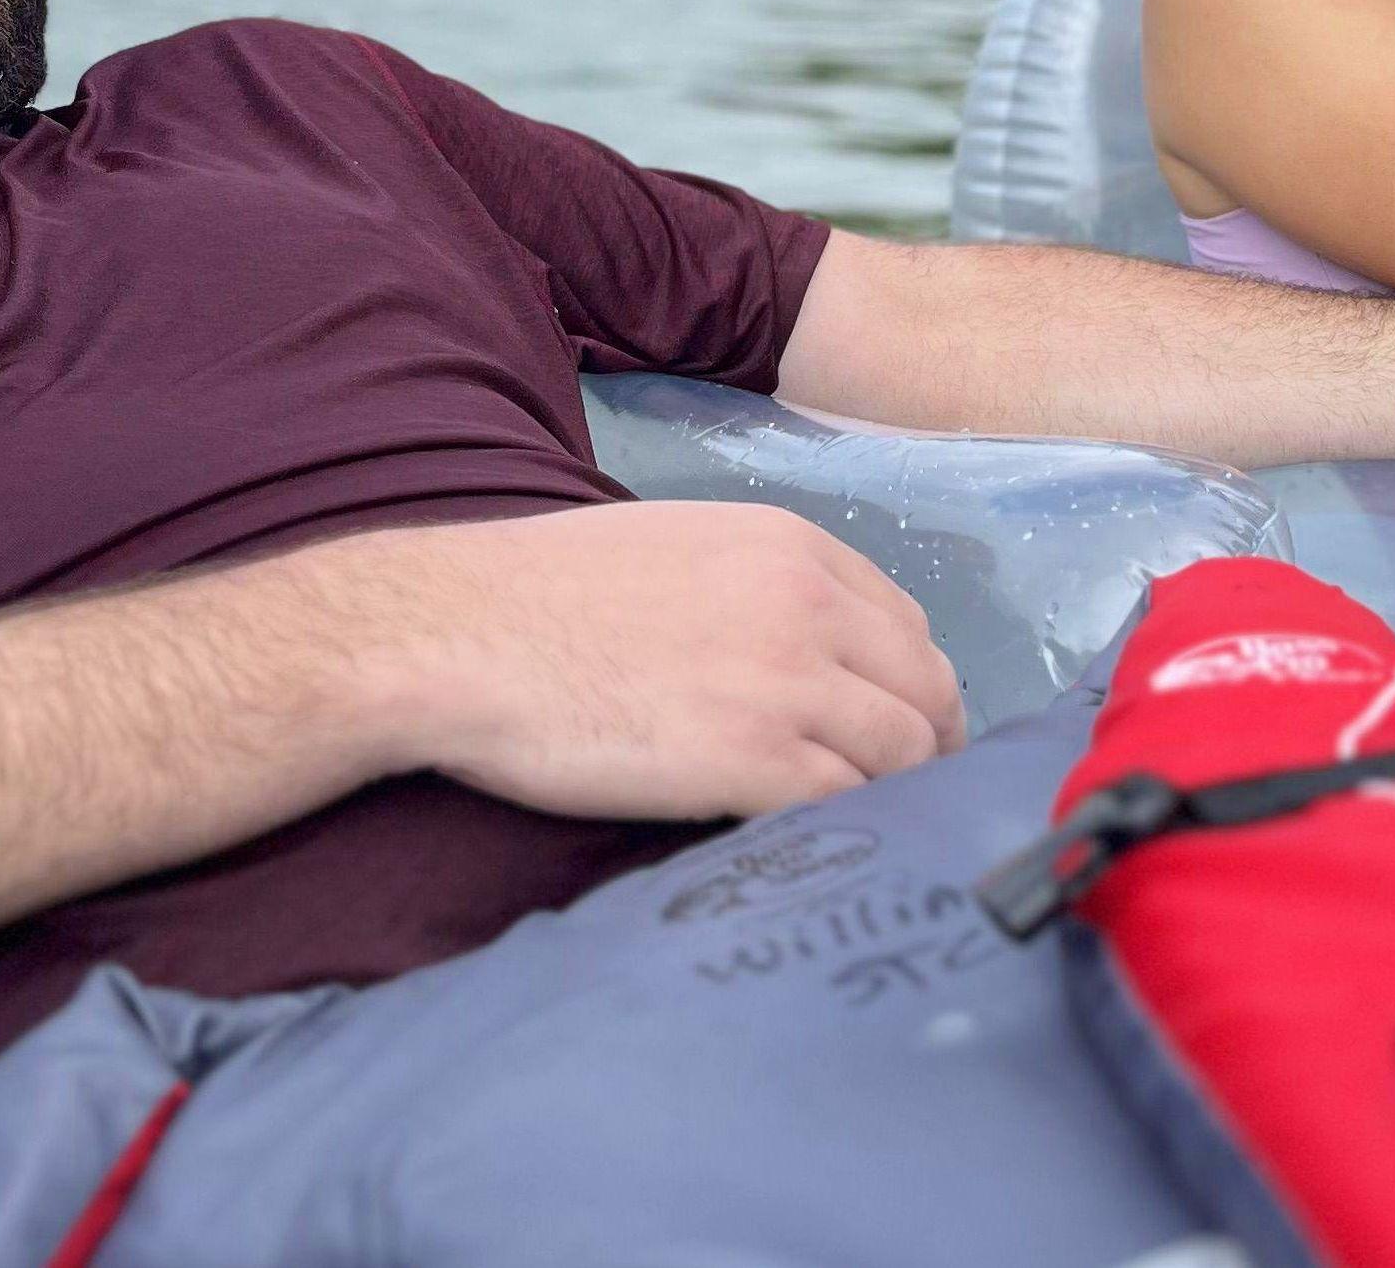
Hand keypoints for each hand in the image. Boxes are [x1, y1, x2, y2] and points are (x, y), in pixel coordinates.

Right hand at [318, 502, 967, 819]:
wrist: (463, 633)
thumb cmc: (546, 591)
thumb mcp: (680, 546)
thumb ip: (758, 584)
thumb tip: (799, 644)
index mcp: (792, 548)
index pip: (906, 625)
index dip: (912, 686)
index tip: (903, 730)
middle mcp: (808, 605)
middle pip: (926, 688)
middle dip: (931, 745)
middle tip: (912, 796)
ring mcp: (786, 681)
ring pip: (904, 752)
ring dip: (898, 795)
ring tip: (872, 833)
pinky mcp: (752, 758)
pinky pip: (845, 804)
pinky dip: (848, 829)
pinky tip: (820, 847)